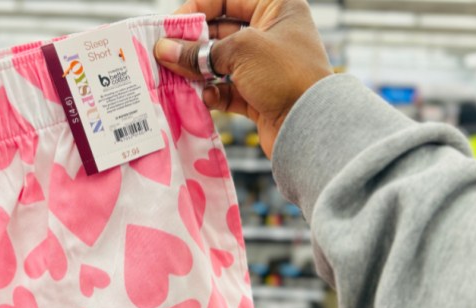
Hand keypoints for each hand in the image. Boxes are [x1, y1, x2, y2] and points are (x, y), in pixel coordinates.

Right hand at [154, 0, 332, 155]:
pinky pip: (227, 90)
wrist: (311, 126)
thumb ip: (199, 50)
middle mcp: (272, 34)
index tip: (171, 27)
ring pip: (220, 62)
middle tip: (165, 54)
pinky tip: (205, 97)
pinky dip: (213, 93)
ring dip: (198, 70)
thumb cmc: (286, 75)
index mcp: (277, 7)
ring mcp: (265, 67)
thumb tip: (164, 49)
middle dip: (192, 44)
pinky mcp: (259, 96)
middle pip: (220, 31)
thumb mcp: (240, 51)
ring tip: (176, 75)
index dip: (196, 9)